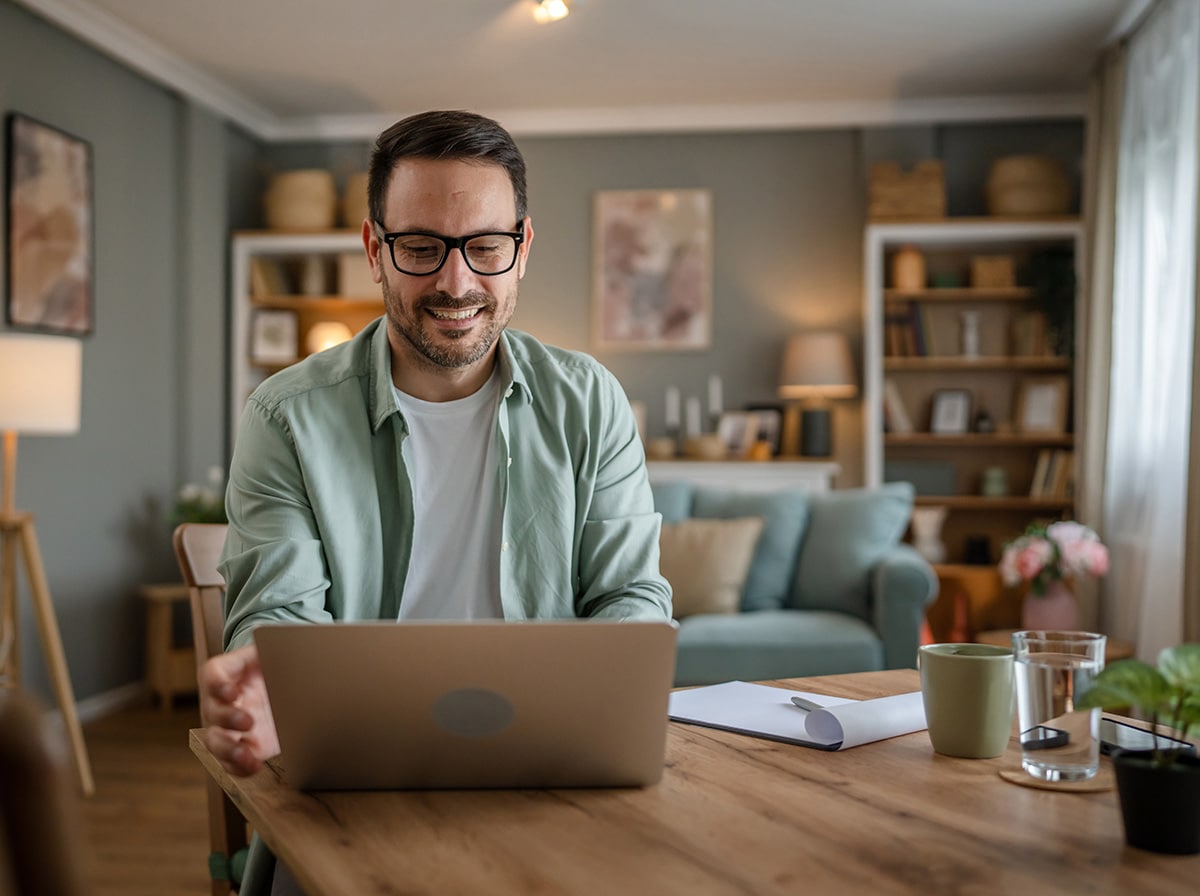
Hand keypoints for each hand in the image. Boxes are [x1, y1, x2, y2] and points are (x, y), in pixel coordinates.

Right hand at [199, 643, 279, 776]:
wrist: (290, 685)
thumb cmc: (280, 662)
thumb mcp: (279, 650)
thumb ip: (281, 647)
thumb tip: (297, 645)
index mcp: (231, 671)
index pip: (213, 674)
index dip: (217, 684)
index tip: (231, 691)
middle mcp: (224, 701)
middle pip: (212, 710)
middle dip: (227, 718)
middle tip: (248, 721)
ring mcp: (230, 726)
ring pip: (215, 741)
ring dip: (228, 750)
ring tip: (247, 757)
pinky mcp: (243, 746)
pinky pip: (230, 762)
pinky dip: (239, 768)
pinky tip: (254, 768)